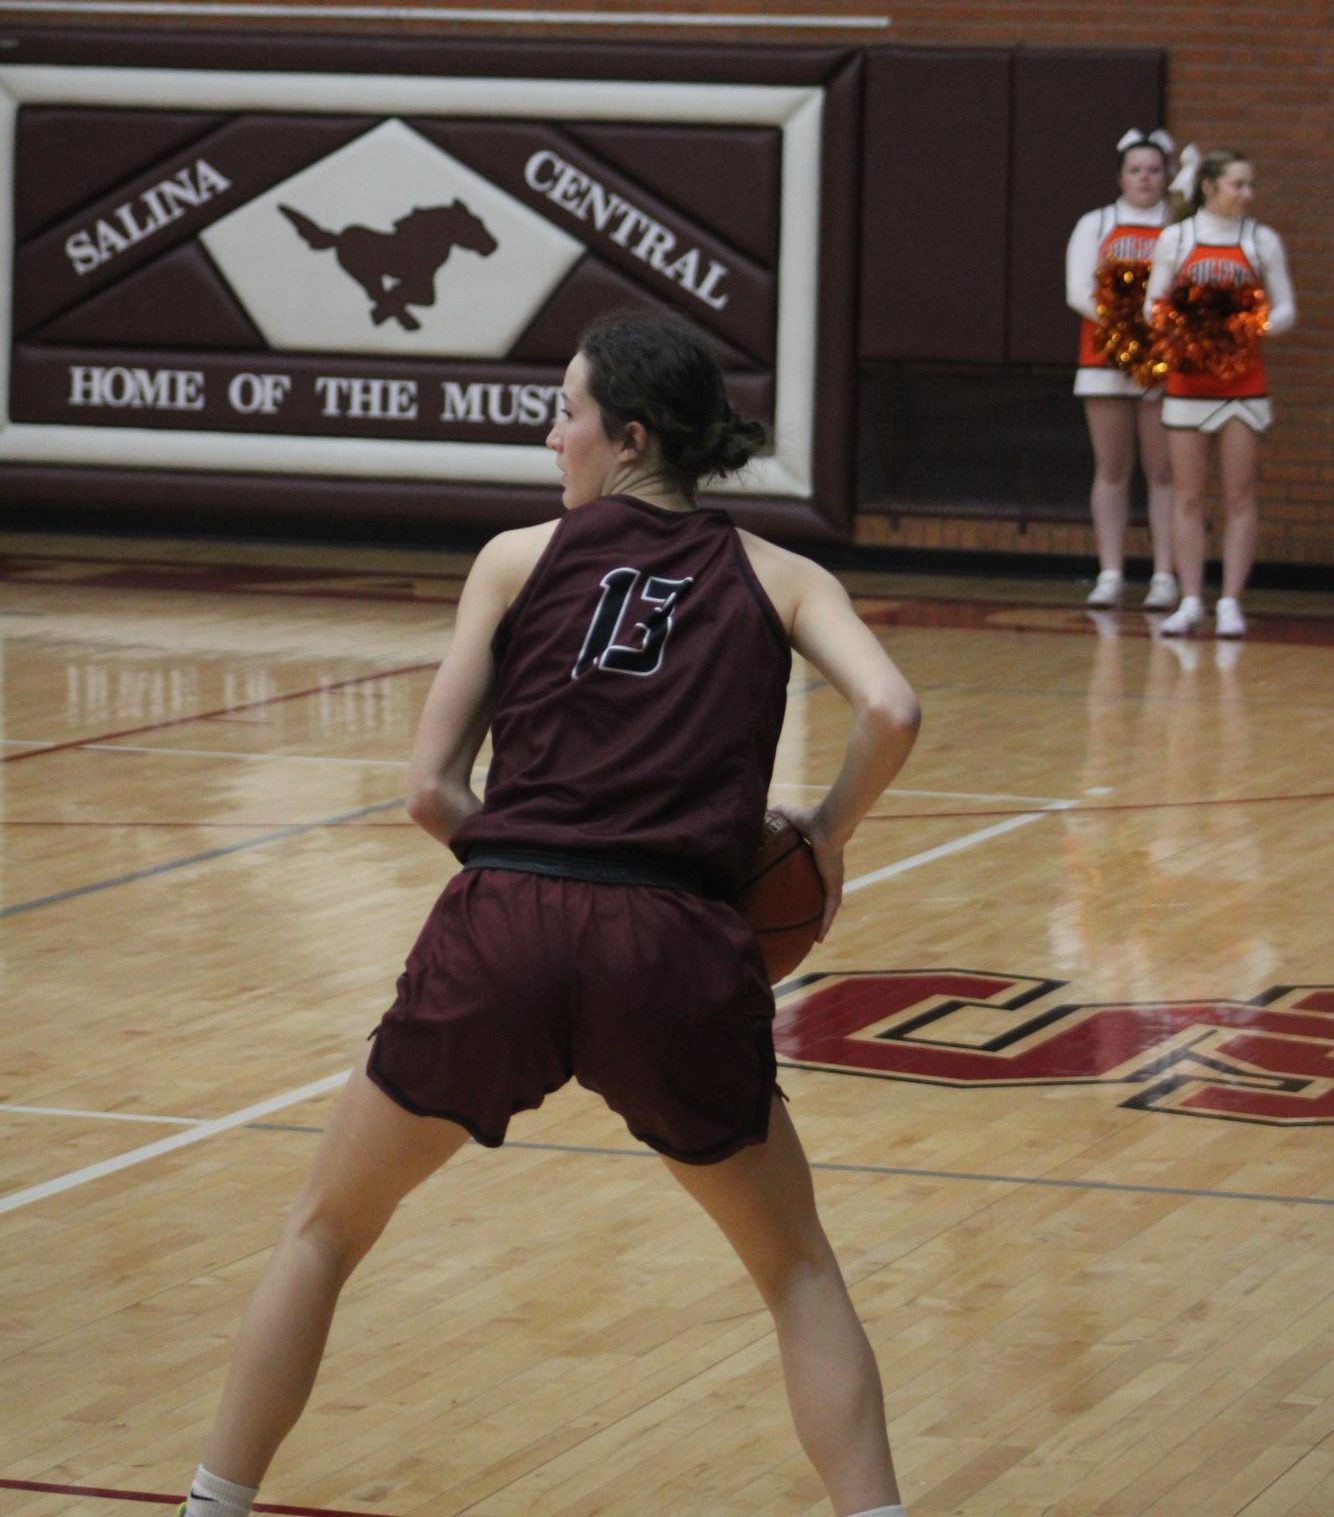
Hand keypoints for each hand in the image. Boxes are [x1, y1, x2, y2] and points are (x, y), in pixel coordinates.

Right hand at [768, 804, 843, 941]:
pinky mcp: (834, 886)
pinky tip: (820, 938)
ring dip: (824, 922)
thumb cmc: (810, 818)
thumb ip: (776, 815)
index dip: (809, 884)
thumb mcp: (787, 817)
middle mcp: (828, 872)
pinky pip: (830, 909)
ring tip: (816, 939)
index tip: (802, 893)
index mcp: (819, 859)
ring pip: (829, 907)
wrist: (826, 824)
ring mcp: (833, 881)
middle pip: (824, 895)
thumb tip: (759, 812)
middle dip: (819, 908)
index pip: (815, 875)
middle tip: (809, 923)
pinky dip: (826, 923)